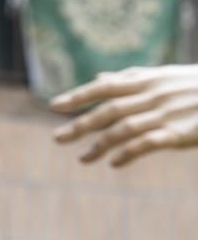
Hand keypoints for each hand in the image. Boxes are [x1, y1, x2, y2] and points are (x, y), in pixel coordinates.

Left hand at [49, 64, 197, 166]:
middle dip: (80, 124)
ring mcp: (167, 114)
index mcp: (147, 80)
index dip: (79, 96)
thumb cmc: (195, 86)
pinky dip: (128, 153)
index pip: (105, 87)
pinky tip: (113, 164)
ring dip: (100, 145)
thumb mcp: (163, 76)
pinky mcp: (180, 133)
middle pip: (109, 110)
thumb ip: (129, 79)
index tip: (54, 106)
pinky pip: (148, 143)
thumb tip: (98, 79)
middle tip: (57, 138)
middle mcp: (153, 95)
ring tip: (82, 159)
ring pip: (124, 129)